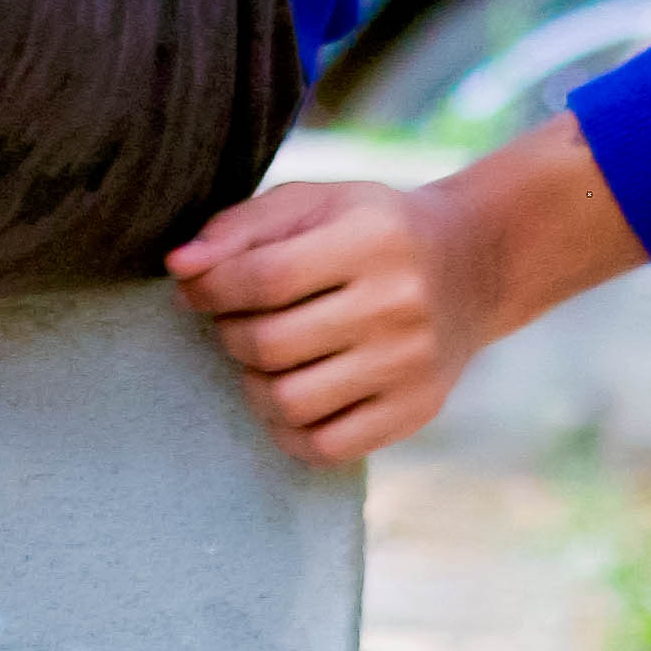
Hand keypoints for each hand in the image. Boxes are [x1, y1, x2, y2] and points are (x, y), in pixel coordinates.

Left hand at [163, 114, 643, 460]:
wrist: (471, 265)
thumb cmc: (368, 230)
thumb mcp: (311, 203)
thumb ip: (238, 228)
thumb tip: (179, 268)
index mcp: (371, 239)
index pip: (263, 277)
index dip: (211, 288)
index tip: (198, 288)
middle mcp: (398, 304)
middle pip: (271, 344)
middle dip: (231, 334)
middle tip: (237, 321)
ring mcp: (411, 365)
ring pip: (290, 402)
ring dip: (254, 384)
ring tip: (263, 358)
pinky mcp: (416, 411)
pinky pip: (326, 446)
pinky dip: (289, 428)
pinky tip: (290, 394)